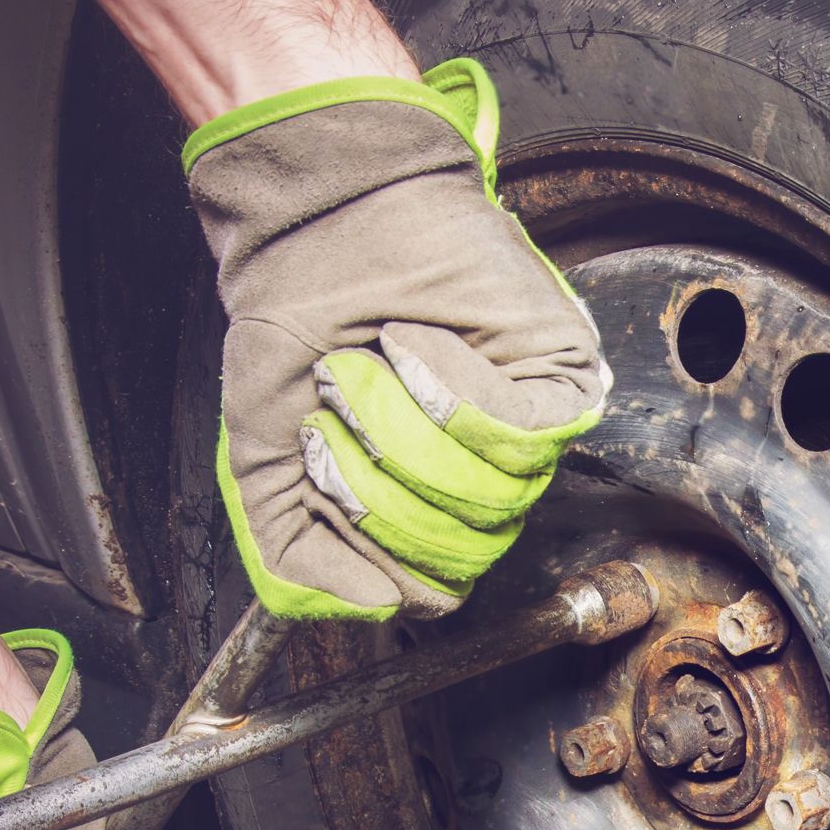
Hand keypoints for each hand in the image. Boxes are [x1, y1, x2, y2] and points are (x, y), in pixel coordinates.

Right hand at [184, 58, 608, 619]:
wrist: (320, 223)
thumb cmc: (304, 321)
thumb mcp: (268, 454)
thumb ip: (294, 547)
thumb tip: (371, 606)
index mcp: (426, 504)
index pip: (423, 586)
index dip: (362, 540)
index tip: (318, 466)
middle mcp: (485, 478)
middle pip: (455, 549)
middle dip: (375, 476)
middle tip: (341, 399)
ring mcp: (530, 434)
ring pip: (485, 495)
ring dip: (402, 423)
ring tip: (376, 362)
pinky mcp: (560, 380)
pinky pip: (515, 433)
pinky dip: (448, 389)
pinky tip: (419, 345)